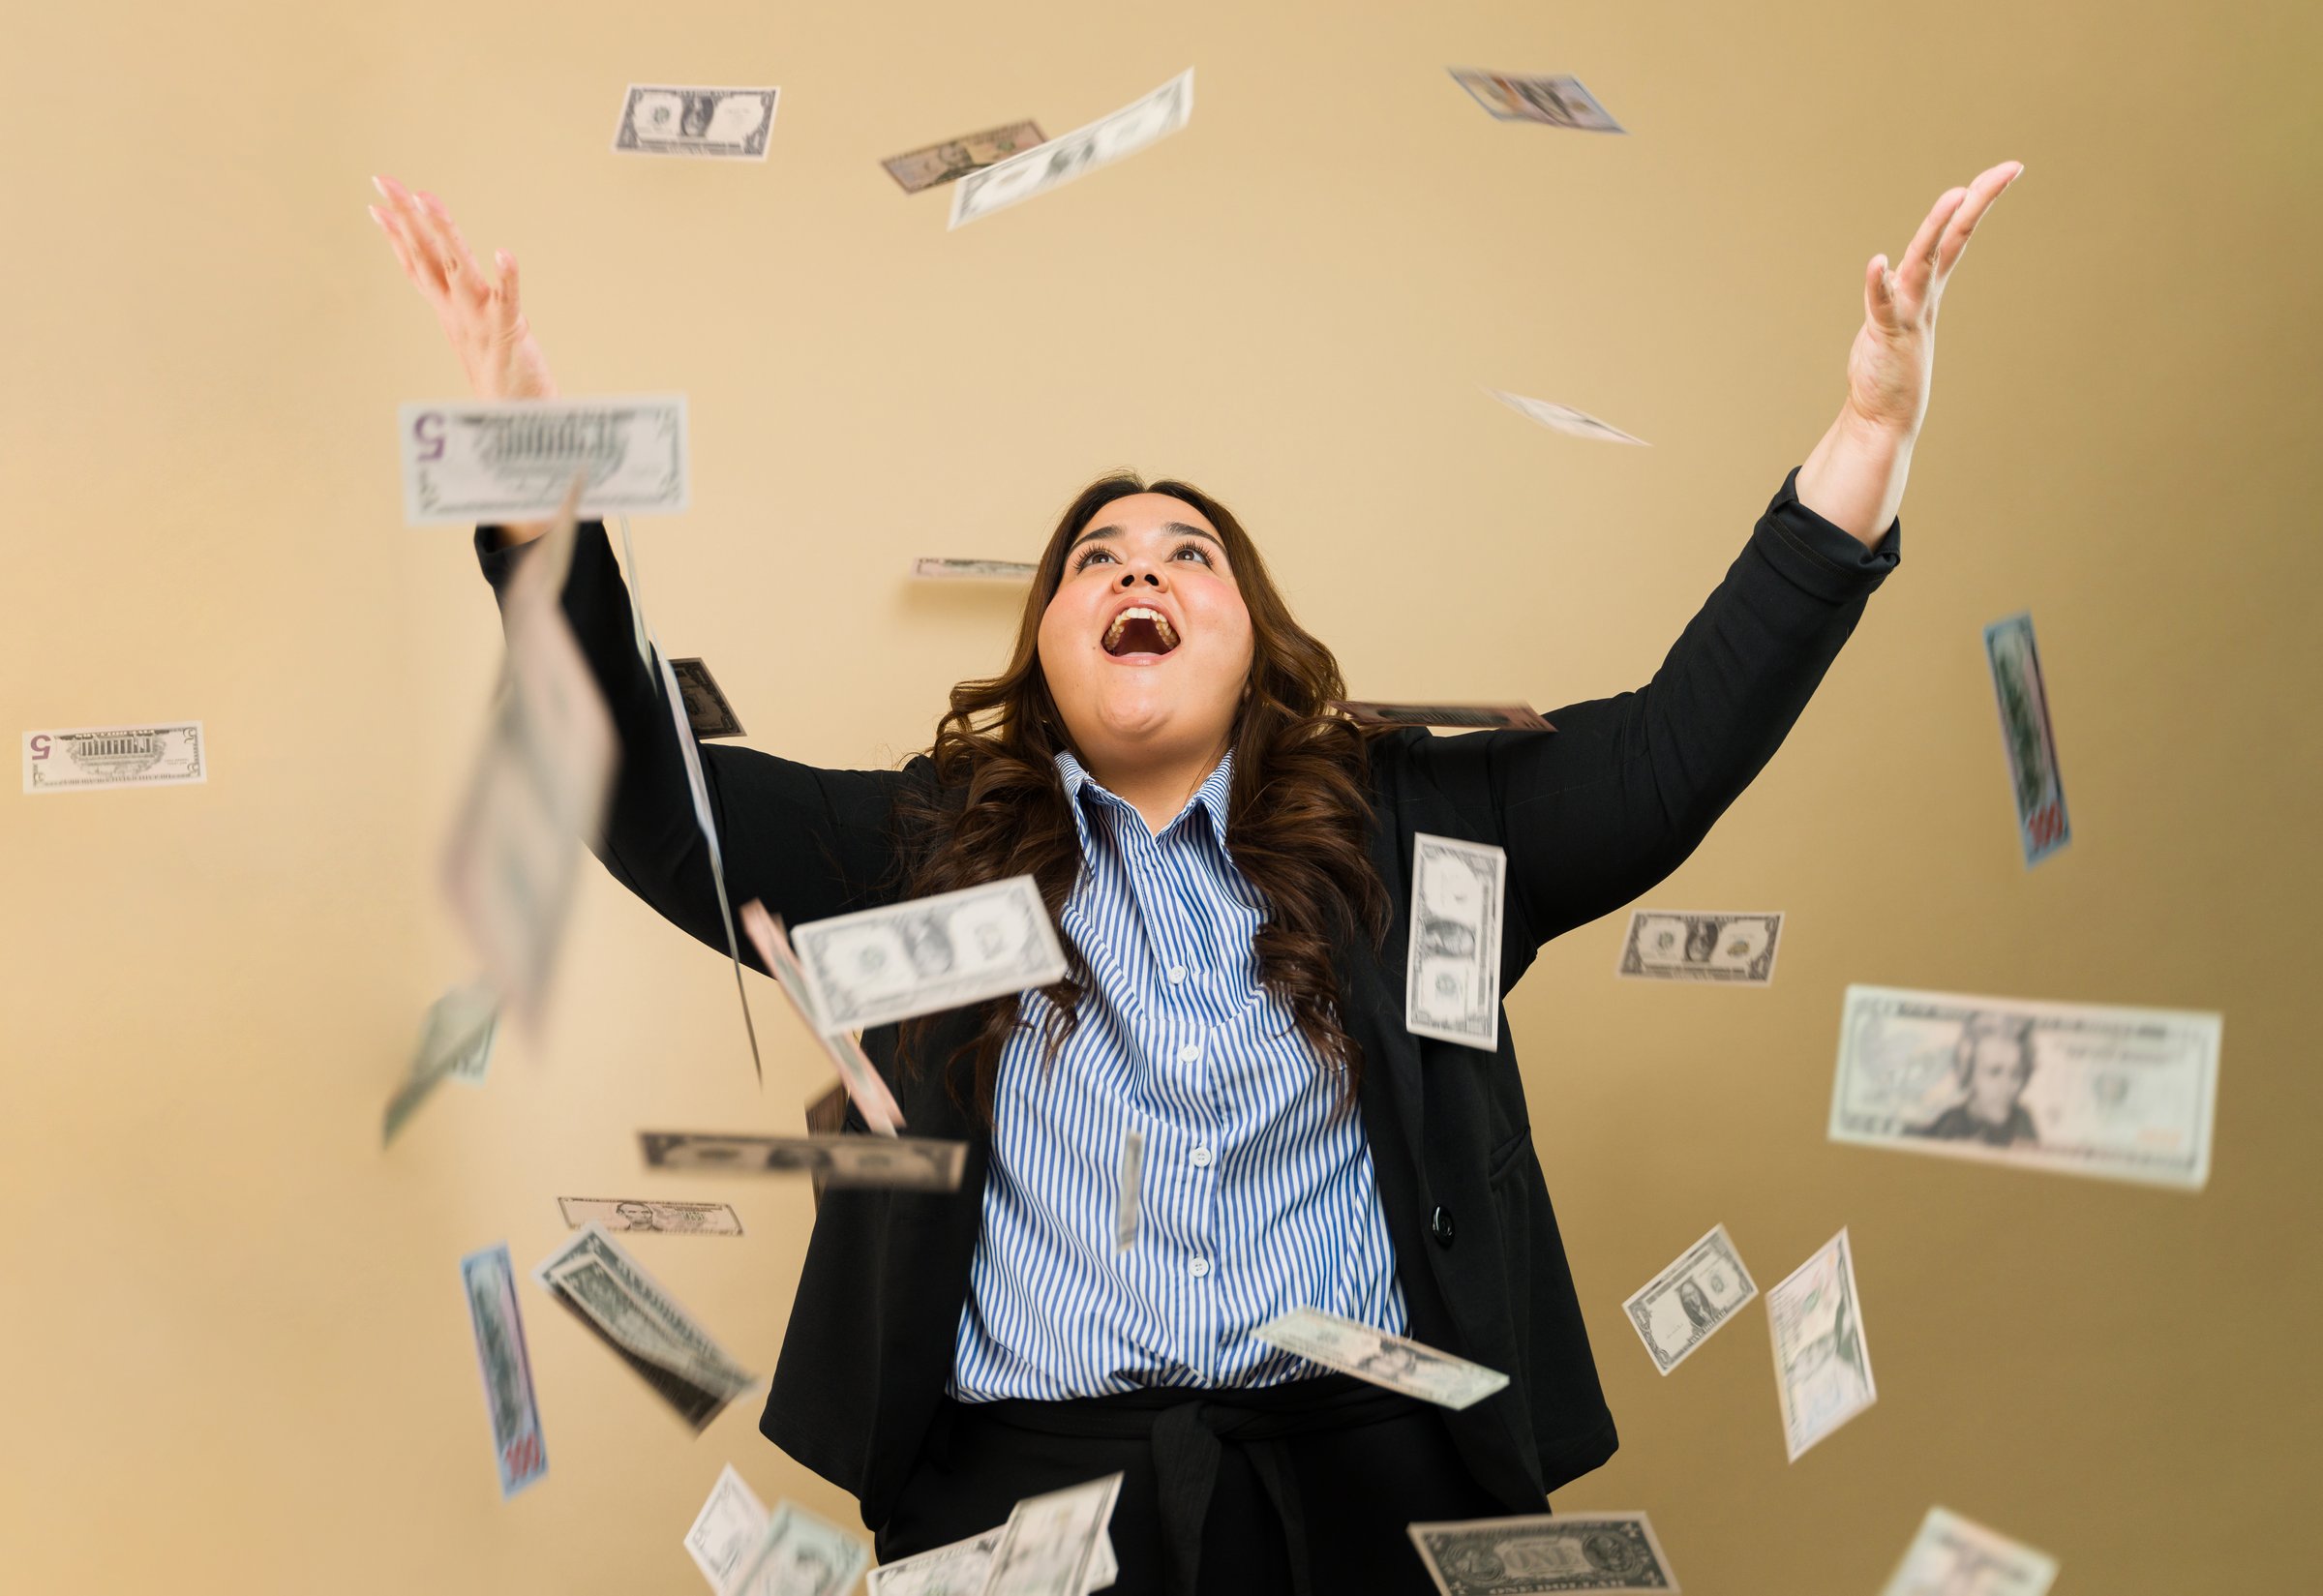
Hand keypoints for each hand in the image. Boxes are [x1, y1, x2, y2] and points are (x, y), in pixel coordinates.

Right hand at [367, 175, 556, 402]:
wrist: (517, 422)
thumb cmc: (500, 380)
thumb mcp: (469, 335)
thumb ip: (458, 309)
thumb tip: (444, 291)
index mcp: (448, 311)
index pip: (416, 265)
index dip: (397, 233)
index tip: (377, 202)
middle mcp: (457, 311)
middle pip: (427, 256)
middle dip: (406, 216)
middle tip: (384, 181)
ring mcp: (480, 320)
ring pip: (458, 268)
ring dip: (443, 232)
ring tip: (429, 199)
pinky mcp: (508, 332)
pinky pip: (508, 300)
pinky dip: (507, 277)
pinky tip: (504, 252)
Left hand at [1841, 161, 2022, 439]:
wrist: (1883, 414)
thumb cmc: (1890, 365)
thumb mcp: (1898, 315)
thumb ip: (1899, 290)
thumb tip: (1896, 268)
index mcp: (1928, 285)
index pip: (1958, 233)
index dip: (1980, 199)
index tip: (2008, 168)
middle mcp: (1924, 293)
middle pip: (1953, 238)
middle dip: (1978, 201)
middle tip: (2007, 170)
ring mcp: (1909, 311)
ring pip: (1924, 262)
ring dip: (1936, 229)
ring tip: (1954, 195)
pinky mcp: (1886, 333)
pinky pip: (1883, 304)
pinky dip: (1879, 283)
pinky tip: (1877, 261)